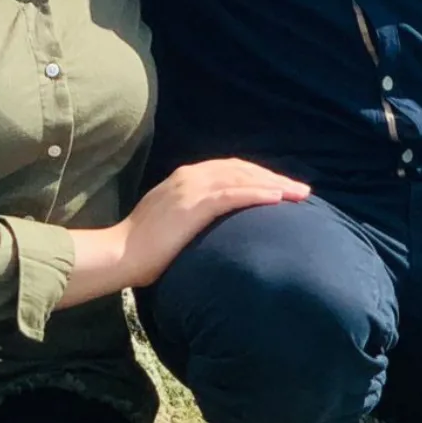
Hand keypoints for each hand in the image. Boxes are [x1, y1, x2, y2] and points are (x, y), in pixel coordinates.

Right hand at [119, 160, 309, 286]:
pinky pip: (233, 194)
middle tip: (301, 190)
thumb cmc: (143, 248)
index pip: (230, 169)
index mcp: (184, 178)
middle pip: (242, 169)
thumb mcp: (170, 222)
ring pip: (242, 178)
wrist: (120, 253)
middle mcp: (189, 176)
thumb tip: (213, 227)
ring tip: (299, 194)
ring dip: (274, 184)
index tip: (281, 186)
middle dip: (274, 177)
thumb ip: (191, 215)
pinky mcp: (194, 205)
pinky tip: (278, 198)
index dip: (258, 176)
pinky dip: (258, 193)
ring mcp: (192, 188)